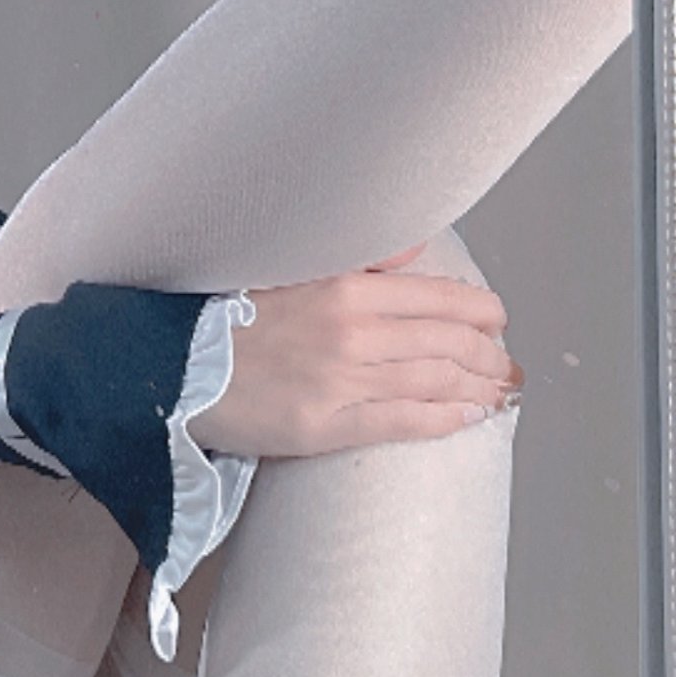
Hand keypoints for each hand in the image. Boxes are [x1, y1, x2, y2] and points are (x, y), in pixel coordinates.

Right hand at [187, 247, 522, 458]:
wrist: (169, 369)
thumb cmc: (221, 316)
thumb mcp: (285, 265)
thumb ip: (356, 256)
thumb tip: (416, 249)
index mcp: (345, 287)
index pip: (436, 297)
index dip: (478, 310)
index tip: (496, 317)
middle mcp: (353, 334)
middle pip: (447, 342)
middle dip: (488, 352)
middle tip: (506, 361)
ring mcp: (343, 383)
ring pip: (435, 382)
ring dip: (478, 385)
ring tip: (499, 388)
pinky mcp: (327, 427)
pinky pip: (404, 423)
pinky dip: (446, 418)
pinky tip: (469, 416)